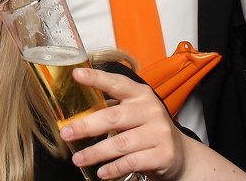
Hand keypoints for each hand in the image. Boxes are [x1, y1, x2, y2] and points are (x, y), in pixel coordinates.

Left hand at [60, 67, 186, 179]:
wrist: (180, 154)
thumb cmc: (147, 129)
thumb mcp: (133, 112)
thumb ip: (111, 108)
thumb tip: (76, 110)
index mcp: (140, 94)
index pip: (117, 83)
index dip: (97, 78)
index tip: (77, 75)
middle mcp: (151, 110)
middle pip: (113, 117)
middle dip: (85, 126)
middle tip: (65, 133)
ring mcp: (159, 132)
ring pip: (120, 143)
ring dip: (95, 152)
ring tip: (77, 159)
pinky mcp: (164, 154)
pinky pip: (132, 162)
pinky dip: (114, 168)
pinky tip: (101, 172)